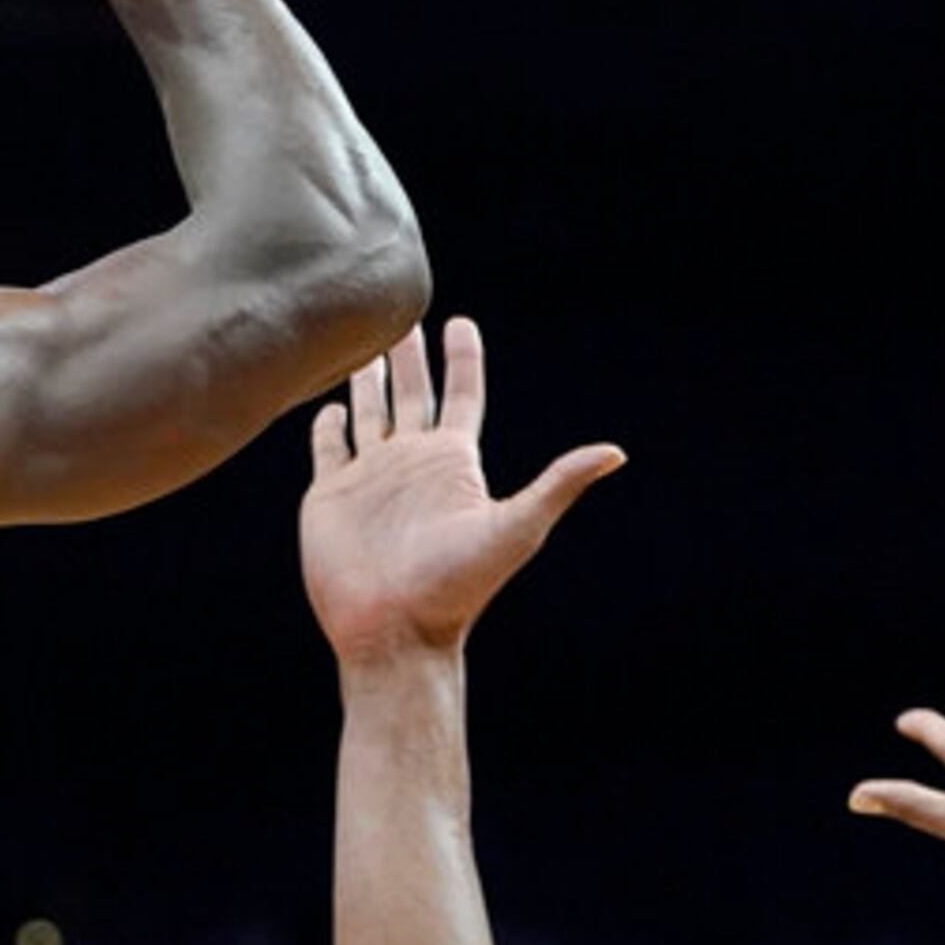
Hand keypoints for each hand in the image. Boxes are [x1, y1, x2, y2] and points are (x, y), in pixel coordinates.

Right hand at [300, 318, 623, 669]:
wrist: (394, 630)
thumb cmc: (456, 587)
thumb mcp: (515, 529)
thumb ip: (558, 484)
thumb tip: (616, 453)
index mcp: (453, 463)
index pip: (461, 395)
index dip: (462, 359)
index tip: (459, 323)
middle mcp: (411, 464)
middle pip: (412, 394)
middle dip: (408, 356)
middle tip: (400, 313)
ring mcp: (370, 479)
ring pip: (369, 414)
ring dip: (367, 382)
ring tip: (360, 346)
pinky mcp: (329, 495)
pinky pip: (330, 448)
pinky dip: (328, 426)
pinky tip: (329, 407)